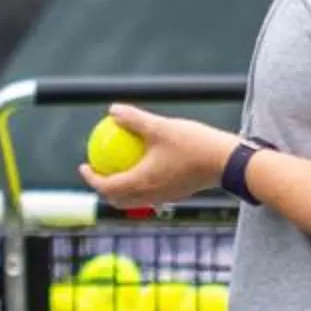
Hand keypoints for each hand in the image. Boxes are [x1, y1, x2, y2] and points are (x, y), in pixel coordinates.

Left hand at [78, 103, 234, 205]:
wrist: (226, 162)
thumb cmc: (192, 144)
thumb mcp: (160, 127)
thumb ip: (134, 119)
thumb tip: (113, 110)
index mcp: (140, 183)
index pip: (106, 187)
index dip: (91, 178)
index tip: (84, 165)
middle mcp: (150, 196)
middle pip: (117, 200)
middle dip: (104, 188)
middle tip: (99, 169)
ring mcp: (164, 198)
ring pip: (134, 200)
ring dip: (121, 189)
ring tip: (119, 169)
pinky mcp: (176, 194)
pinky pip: (149, 194)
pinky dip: (139, 185)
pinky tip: (145, 165)